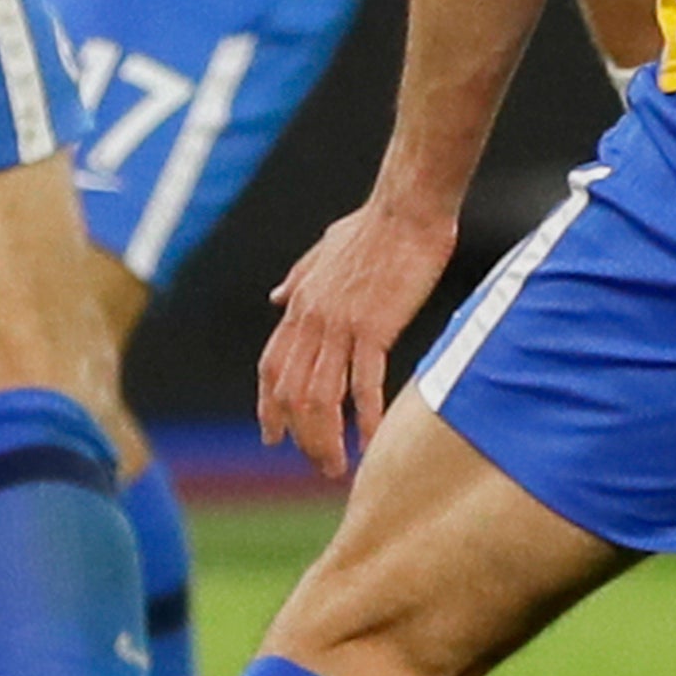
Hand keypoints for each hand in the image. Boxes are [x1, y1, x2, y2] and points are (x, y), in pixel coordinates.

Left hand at [258, 189, 460, 478]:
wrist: (406, 209)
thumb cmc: (374, 227)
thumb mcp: (322, 250)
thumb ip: (298, 278)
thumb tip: (276, 297)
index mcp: (300, 304)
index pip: (272, 367)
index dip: (269, 406)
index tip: (272, 437)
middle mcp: (311, 318)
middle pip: (292, 392)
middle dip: (300, 435)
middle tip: (317, 464)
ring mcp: (340, 324)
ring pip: (320, 396)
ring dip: (326, 438)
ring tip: (338, 467)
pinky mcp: (374, 326)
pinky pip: (363, 383)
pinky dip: (366, 418)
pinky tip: (371, 443)